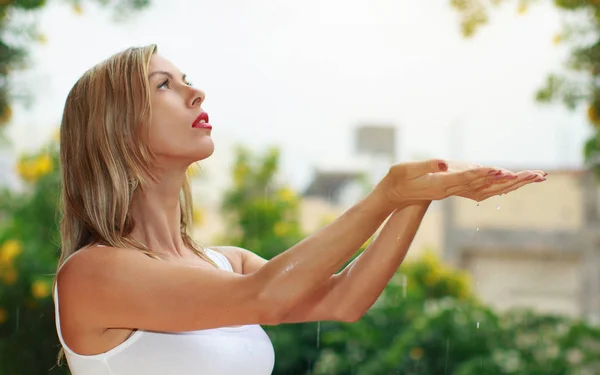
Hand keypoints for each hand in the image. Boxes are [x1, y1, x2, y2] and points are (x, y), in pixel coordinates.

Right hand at [374, 159, 543, 204]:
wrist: (394, 195)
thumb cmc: (397, 179)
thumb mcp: (405, 170)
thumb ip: (425, 165)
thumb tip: (443, 162)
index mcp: (441, 185)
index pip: (467, 179)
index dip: (484, 174)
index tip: (501, 169)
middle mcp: (452, 189)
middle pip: (486, 186)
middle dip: (512, 180)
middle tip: (536, 175)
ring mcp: (455, 191)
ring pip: (489, 189)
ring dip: (512, 183)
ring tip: (535, 177)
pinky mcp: (456, 188)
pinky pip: (483, 189)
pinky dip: (499, 186)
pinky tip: (510, 183)